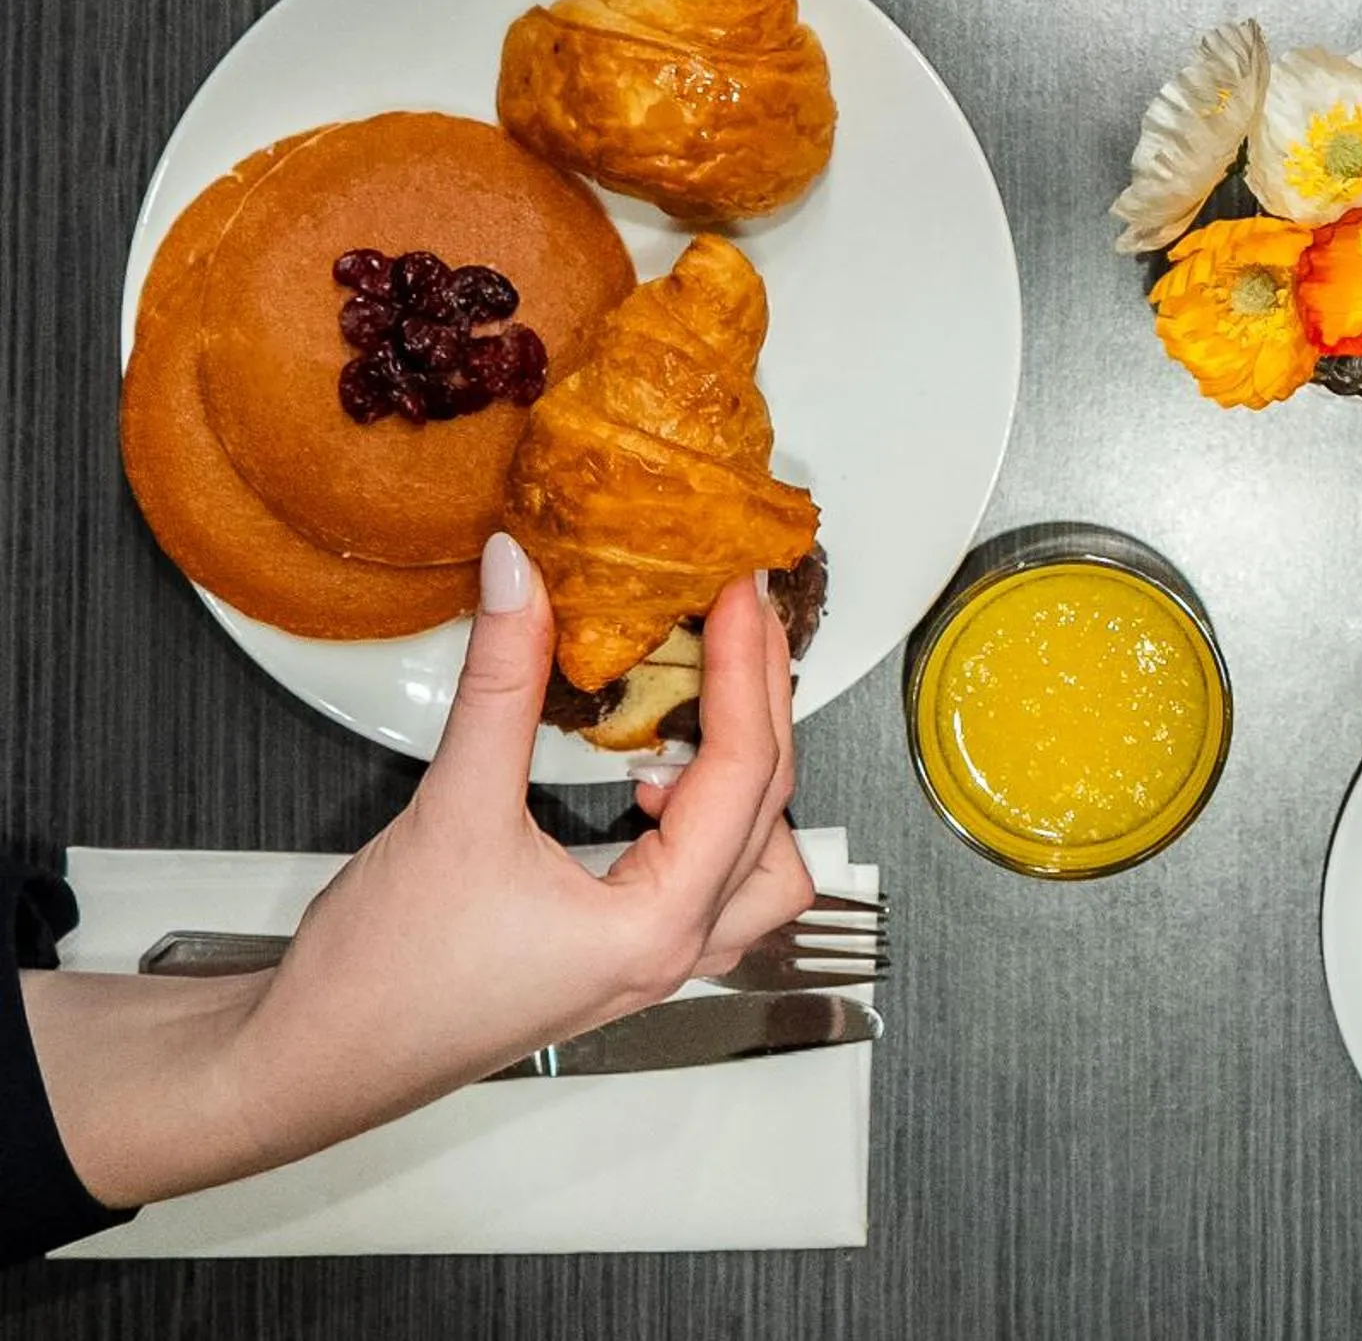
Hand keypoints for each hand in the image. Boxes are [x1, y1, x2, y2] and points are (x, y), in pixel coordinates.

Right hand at [30, 536, 808, 1205]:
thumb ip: (499, 682)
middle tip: (745, 613)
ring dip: (754, 776)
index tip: (740, 592)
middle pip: (769, 806)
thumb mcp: (452, 807)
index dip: (745, 664)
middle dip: (764, 698)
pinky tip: (656, 781)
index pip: (743, 769)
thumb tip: (520, 579)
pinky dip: (710, 821)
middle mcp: (668, 953)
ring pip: (759, 863)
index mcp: (654, 926)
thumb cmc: (376, 986)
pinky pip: (709, 885)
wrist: (305, 1068)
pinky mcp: (612, 960)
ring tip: (720, 695)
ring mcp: (646, 966)